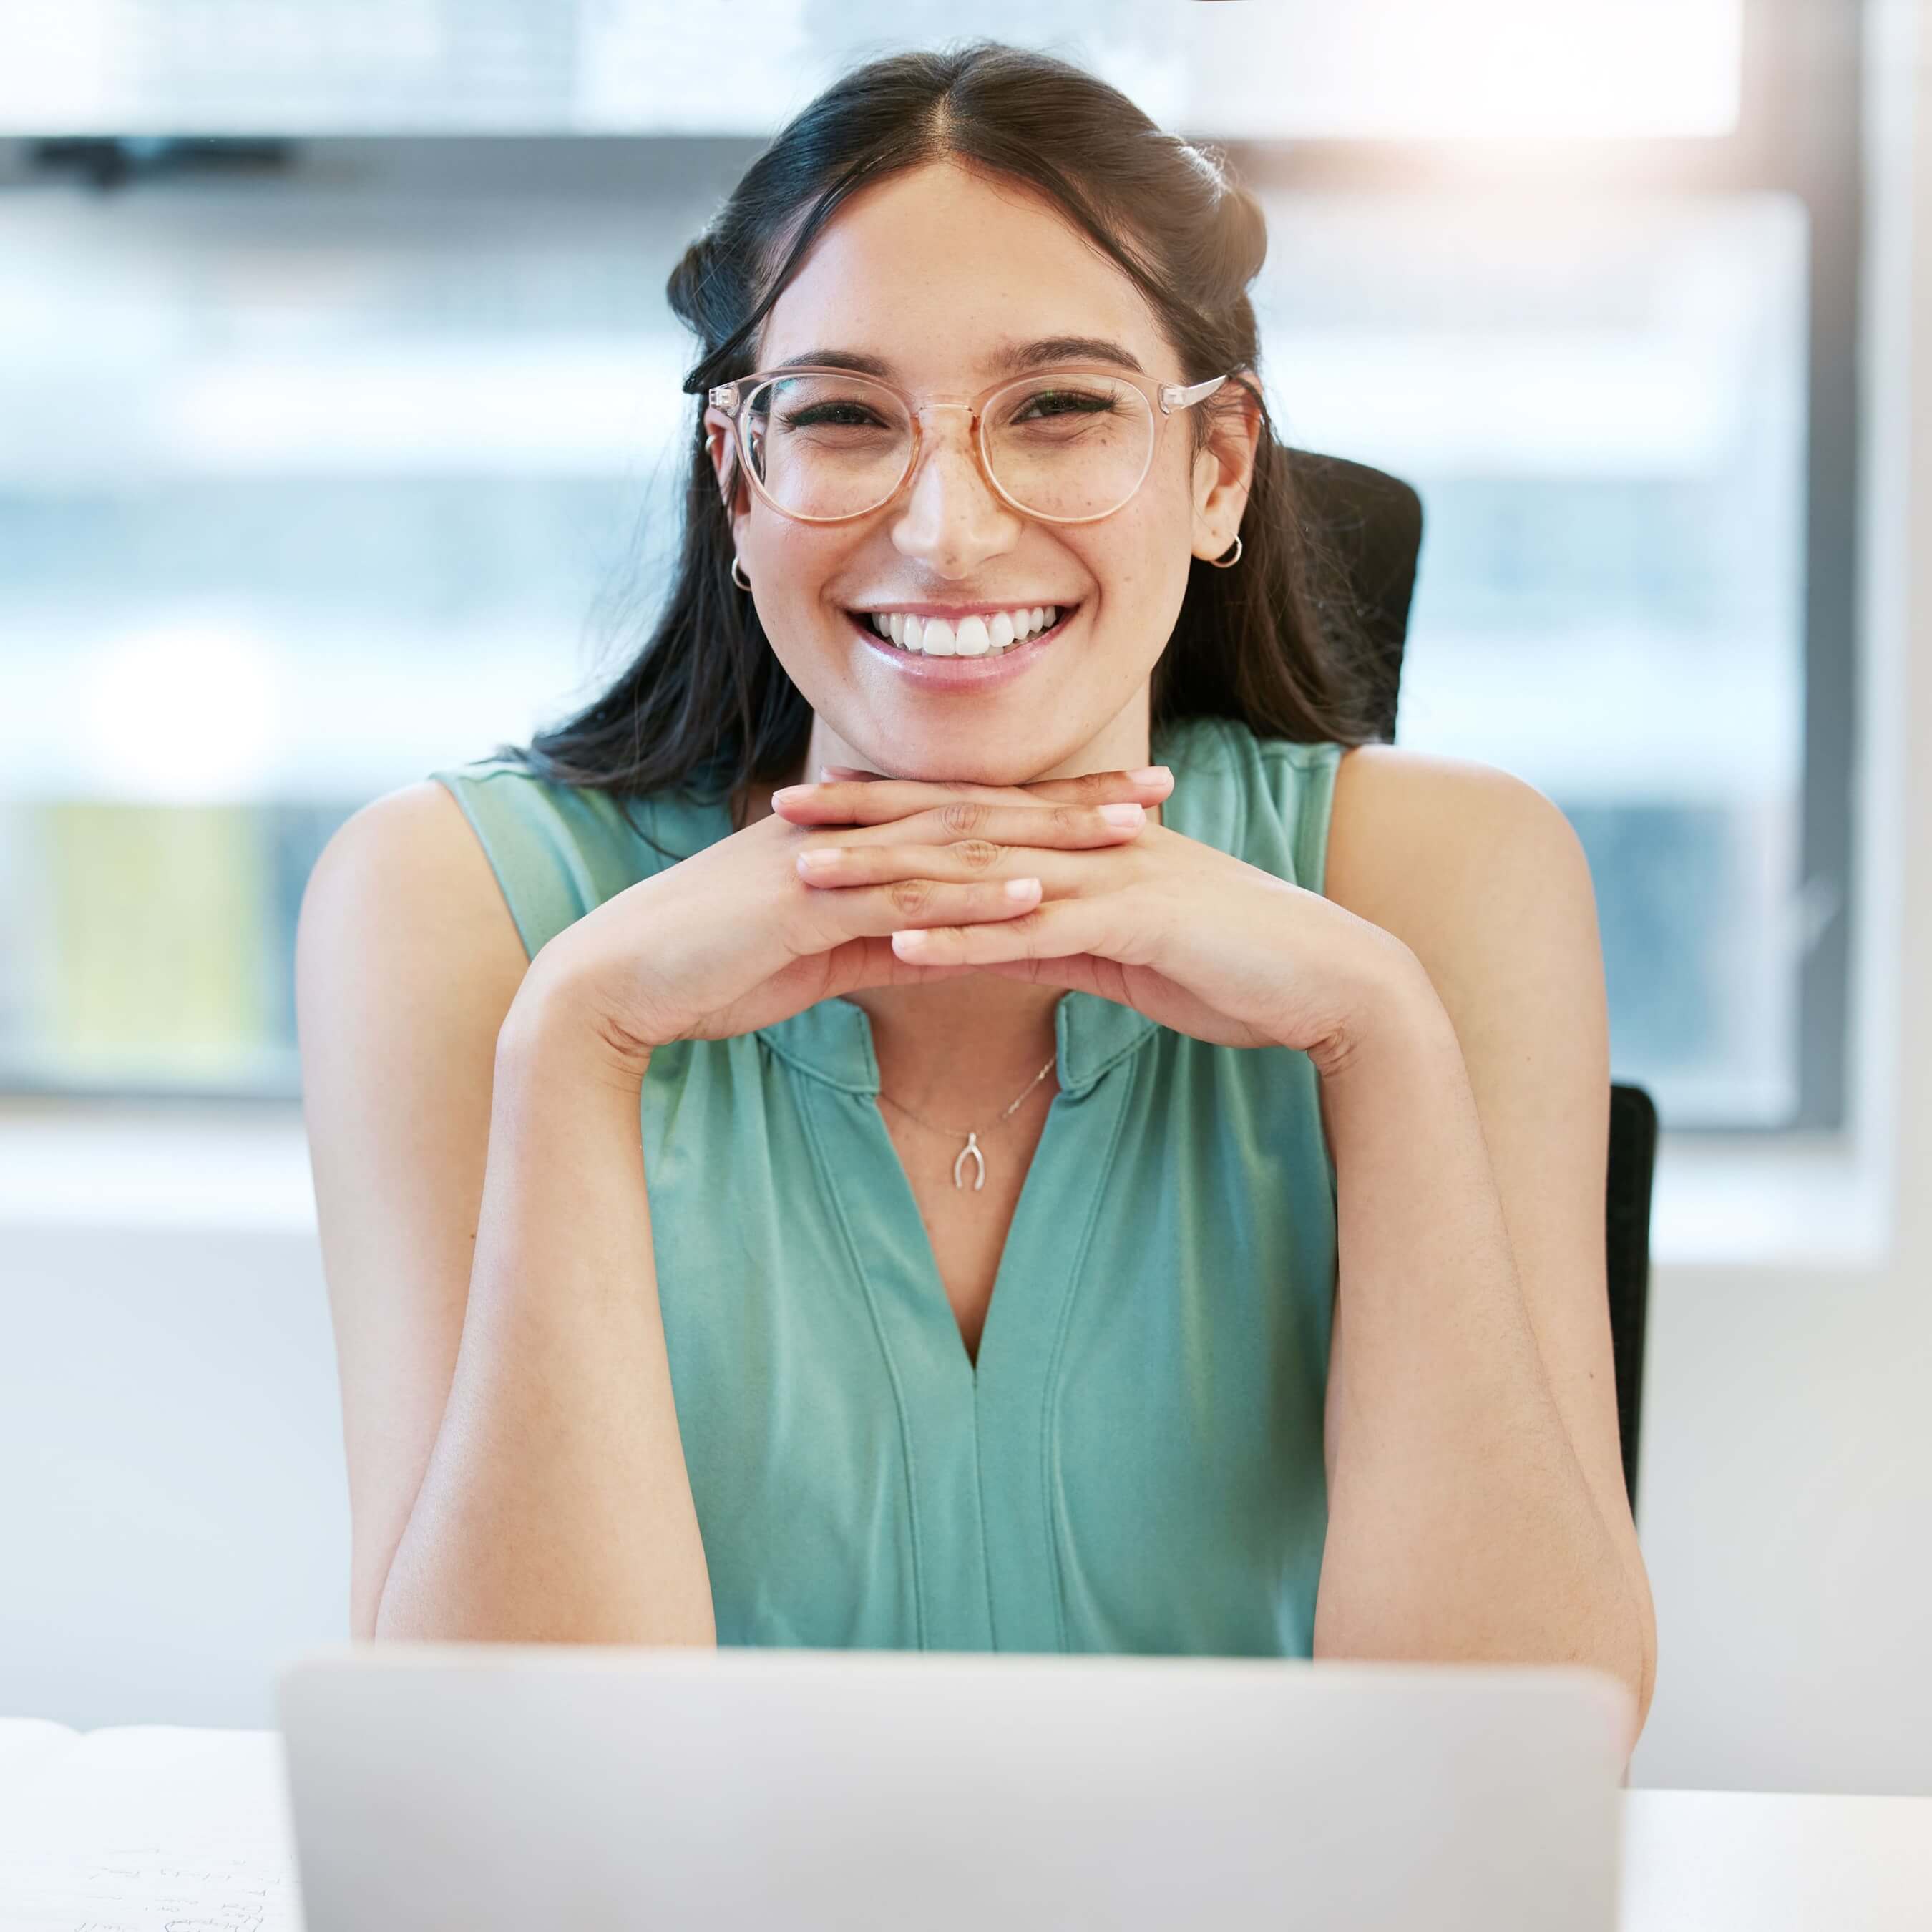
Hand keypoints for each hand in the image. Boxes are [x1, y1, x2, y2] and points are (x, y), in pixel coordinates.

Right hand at [515, 762, 1174, 1076]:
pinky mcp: (803, 902)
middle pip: (982, 808)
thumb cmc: (707, 967)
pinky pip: (902, 898)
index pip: (969, 810)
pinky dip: (972, 899)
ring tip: (1130, 837)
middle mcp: (849, 829)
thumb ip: (877, 937)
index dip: (1051, 802)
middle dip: (1076, 802)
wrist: (615, 983)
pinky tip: (1037, 897)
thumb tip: (940, 946)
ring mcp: (827, 858)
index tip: (1127, 800)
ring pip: (956, 843)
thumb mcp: (812, 951)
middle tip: (1163, 790)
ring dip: (1047, 839)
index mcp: (854, 832)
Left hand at [777, 764, 1422, 1062]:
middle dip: (866, 816)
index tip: (818, 805)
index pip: (972, 813)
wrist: (1328, 980)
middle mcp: (1090, 845)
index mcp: (1087, 842)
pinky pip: (1034, 931)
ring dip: (893, 872)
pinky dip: (965, 936)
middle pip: (958, 823)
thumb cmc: (1235, 965)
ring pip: (982, 870)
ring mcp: (1111, 878)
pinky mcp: (1135, 922)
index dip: (891, 805)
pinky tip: (901, 940)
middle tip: (781, 812)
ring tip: (810, 876)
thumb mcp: (1133, 944)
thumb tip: (1001, 940)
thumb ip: (1065, 934)